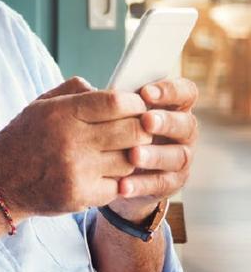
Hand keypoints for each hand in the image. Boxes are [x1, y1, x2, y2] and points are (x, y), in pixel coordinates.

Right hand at [0, 77, 152, 217]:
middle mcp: (70, 141)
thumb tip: (110, 88)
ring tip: (117, 152)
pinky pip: (119, 186)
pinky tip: (104, 173)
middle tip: (135, 130)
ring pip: (130, 160)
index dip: (134, 103)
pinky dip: (117, 180)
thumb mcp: (39, 106)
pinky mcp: (80, 196)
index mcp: (60, 113)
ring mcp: (77, 171)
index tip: (135, 107)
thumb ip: (74, 91)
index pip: (116, 103)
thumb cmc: (22, 139)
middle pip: (133, 131)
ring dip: (130, 156)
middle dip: (140, 129)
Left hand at [108, 78, 198, 220]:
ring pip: (177, 156)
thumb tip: (85, 86)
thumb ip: (104, 98)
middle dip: (166, 121)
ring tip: (133, 155)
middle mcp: (182, 131)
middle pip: (186, 124)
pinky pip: (162, 184)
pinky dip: (142, 184)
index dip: (170, 91)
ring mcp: (180, 157)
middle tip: (145, 121)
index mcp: (172, 106)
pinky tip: (123, 185)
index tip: (145, 92)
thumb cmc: (113, 127)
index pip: (184, 92)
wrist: (113, 168)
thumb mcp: (109, 111)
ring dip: (155, 155)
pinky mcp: (172, 182)